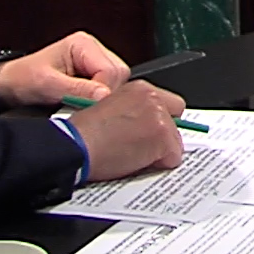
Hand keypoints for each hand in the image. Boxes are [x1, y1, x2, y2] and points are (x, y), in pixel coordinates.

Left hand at [0, 31, 131, 108]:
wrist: (8, 85)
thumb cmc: (22, 78)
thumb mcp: (46, 84)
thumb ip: (76, 90)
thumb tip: (104, 95)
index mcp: (83, 44)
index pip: (111, 69)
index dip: (102, 91)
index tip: (88, 106)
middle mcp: (93, 50)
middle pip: (118, 75)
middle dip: (103, 94)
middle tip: (83, 105)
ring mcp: (94, 62)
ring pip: (117, 83)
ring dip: (101, 98)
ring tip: (79, 104)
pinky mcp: (93, 75)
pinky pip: (108, 89)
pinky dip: (97, 100)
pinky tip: (83, 104)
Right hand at [66, 81, 186, 180]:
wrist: (76, 145)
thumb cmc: (84, 133)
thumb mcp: (111, 110)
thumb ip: (134, 113)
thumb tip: (147, 128)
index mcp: (139, 89)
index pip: (169, 105)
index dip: (161, 122)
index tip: (150, 133)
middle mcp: (153, 98)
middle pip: (177, 120)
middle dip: (165, 135)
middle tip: (145, 147)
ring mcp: (159, 116)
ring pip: (175, 141)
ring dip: (160, 152)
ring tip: (133, 156)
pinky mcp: (162, 136)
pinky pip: (173, 157)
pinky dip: (160, 165)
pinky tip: (136, 162)